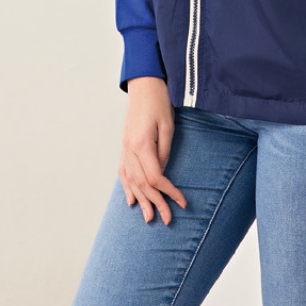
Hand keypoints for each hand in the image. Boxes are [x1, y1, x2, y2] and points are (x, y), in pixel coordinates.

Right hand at [118, 77, 186, 225]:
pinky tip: (131, 200)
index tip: (182, 202)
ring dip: (141, 201)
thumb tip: (163, 173)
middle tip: (168, 220)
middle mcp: (130, 150)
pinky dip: (127, 188)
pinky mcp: (124, 146)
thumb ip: (165, 151)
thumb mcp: (168, 126)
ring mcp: (124, 148)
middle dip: (156, 203)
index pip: (155, 178)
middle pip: (142, 184)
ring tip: (148, 218)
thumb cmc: (159, 102)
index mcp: (142, 145)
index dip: (169, 193)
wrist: (144, 85)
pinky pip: (123, 172)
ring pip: (131, 181)